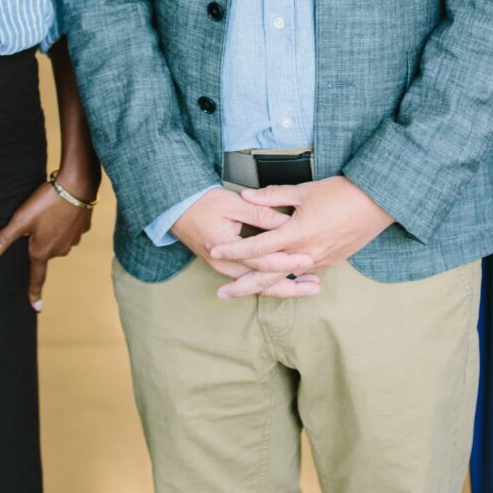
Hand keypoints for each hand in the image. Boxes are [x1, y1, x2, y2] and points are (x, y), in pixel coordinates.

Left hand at [0, 170, 97, 311]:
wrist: (78, 184)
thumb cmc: (46, 203)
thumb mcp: (19, 222)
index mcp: (42, 252)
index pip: (37, 278)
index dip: (34, 293)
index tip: (37, 308)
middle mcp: (59, 250)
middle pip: (44, 252)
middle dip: (38, 242)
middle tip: (34, 221)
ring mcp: (74, 240)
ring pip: (57, 240)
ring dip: (51, 231)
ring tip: (46, 212)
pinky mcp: (83, 227)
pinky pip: (69, 229)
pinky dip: (64, 222)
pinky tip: (61, 208)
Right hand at [172, 188, 318, 298]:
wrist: (177, 210)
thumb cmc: (204, 203)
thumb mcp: (233, 203)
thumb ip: (260, 213)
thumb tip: (286, 221)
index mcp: (227, 248)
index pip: (262, 261)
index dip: (286, 261)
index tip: (308, 258)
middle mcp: (226, 265)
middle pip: (263, 283)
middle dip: (291, 287)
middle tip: (316, 286)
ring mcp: (226, 269)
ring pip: (258, 286)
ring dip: (284, 289)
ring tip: (309, 288)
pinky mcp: (227, 269)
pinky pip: (252, 282)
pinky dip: (272, 284)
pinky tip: (290, 283)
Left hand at [210, 177, 392, 295]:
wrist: (377, 205)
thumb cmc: (342, 193)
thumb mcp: (304, 191)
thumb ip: (272, 196)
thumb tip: (246, 195)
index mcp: (296, 234)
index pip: (257, 248)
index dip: (234, 251)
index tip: (215, 251)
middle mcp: (304, 254)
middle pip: (266, 277)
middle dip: (242, 286)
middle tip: (221, 293)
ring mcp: (317, 262)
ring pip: (284, 280)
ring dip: (262, 286)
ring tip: (243, 291)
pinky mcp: (328, 263)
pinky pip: (300, 275)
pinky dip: (284, 280)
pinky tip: (274, 282)